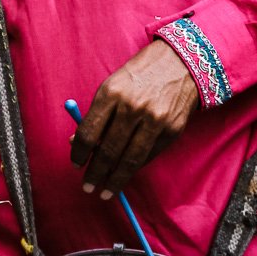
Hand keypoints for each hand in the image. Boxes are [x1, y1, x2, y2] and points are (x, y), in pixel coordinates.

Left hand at [69, 40, 199, 196]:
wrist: (180, 63)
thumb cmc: (139, 76)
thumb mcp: (111, 86)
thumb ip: (96, 115)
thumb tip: (78, 145)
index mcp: (111, 93)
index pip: (89, 133)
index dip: (80, 154)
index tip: (76, 165)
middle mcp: (133, 107)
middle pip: (108, 151)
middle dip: (95, 174)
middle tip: (87, 187)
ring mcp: (155, 120)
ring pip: (130, 160)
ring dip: (115, 181)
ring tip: (105, 192)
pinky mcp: (172, 130)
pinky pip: (149, 156)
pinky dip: (135, 167)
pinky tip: (126, 173)